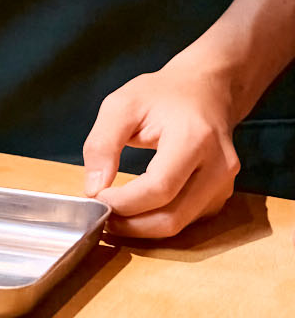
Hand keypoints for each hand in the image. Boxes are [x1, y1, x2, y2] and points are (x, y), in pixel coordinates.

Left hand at [81, 53, 239, 237]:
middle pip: (172, 217)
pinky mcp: (221, 195)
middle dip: (131, 225)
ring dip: (143, 228)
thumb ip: (102, 144)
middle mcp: (218, 166)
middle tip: (102, 218)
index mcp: (194, 138)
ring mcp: (224, 184)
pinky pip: (187, 220)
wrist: (206, 89)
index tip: (96, 199)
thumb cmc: (162, 94)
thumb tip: (93, 188)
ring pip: (180, 225)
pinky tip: (137, 210)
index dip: (125, 202)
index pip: (159, 187)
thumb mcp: (122, 105)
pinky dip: (159, 221)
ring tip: (115, 214)